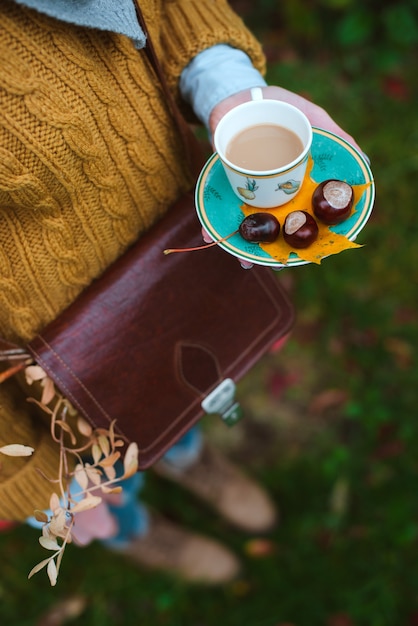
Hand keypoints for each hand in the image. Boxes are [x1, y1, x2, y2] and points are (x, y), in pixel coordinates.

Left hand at [205, 85, 364, 268]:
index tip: (309, 252)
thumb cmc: (280, 106)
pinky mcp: (223, 187)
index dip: (308, 236)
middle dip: (275, 249)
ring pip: (248, 226)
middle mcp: (272, 192)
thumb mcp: (313, 117)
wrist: (238, 94)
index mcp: (295, 184)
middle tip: (276, 263)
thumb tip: (364, 164)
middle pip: (275, 228)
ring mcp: (247, 192)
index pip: (304, 216)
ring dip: (244, 245)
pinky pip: (217, 210)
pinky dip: (210, 224)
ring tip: (244, 259)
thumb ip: (338, 139)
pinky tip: (208, 235)